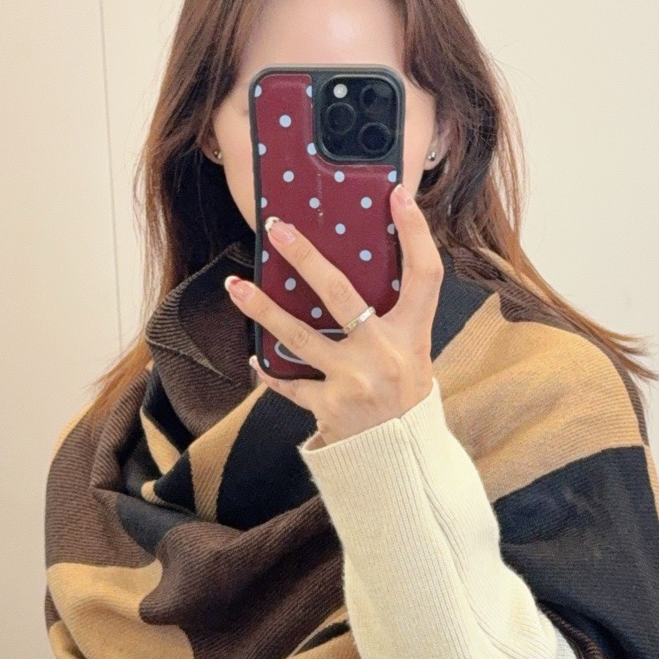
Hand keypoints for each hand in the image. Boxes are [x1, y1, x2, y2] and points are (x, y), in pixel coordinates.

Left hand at [223, 184, 442, 446]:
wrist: (404, 462)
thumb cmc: (405, 400)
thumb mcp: (413, 355)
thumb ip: (391, 320)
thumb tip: (355, 273)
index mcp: (413, 335)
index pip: (423, 274)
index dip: (415, 232)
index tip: (398, 196)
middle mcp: (384, 354)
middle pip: (341, 294)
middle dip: (306, 258)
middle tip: (277, 229)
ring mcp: (353, 381)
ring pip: (298, 337)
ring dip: (262, 310)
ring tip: (236, 287)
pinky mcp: (329, 408)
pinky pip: (290, 384)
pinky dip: (271, 372)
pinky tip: (255, 358)